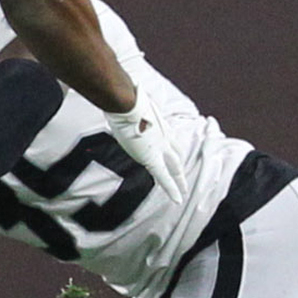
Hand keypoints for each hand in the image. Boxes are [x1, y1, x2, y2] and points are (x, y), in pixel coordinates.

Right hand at [105, 86, 186, 203]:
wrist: (125, 101)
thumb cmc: (123, 98)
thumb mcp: (130, 103)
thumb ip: (127, 106)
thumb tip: (113, 99)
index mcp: (158, 123)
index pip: (169, 139)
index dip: (172, 148)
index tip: (175, 154)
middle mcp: (164, 136)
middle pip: (176, 154)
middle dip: (179, 167)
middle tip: (183, 178)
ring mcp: (160, 147)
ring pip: (174, 168)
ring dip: (179, 180)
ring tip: (183, 192)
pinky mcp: (152, 158)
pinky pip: (164, 177)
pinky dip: (172, 189)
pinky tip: (178, 200)